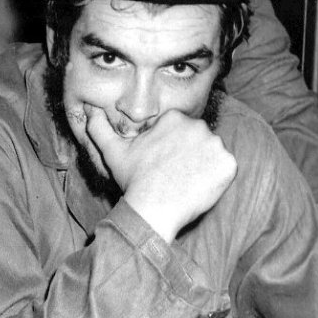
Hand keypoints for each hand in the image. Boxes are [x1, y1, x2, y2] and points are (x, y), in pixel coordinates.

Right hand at [84, 105, 236, 241]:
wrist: (153, 208)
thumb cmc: (134, 179)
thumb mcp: (113, 151)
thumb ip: (100, 127)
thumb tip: (89, 109)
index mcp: (174, 119)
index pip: (180, 130)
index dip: (172, 148)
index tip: (164, 163)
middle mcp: (198, 126)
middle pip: (198, 140)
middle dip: (190, 154)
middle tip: (175, 174)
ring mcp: (216, 145)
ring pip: (212, 153)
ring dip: (204, 165)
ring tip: (186, 182)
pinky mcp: (228, 164)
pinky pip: (226, 169)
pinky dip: (217, 178)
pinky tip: (199, 188)